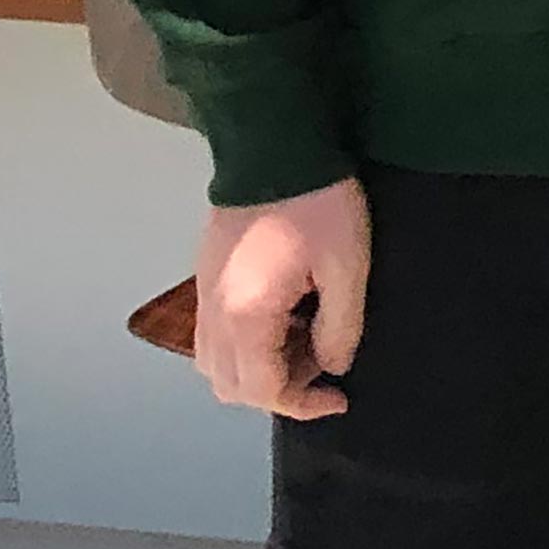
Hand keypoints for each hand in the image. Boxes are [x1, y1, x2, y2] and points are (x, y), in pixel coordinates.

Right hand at [193, 178, 368, 420]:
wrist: (274, 144)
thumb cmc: (317, 203)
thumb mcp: (347, 267)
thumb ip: (340, 327)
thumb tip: (333, 365)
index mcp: (245, 315)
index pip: (261, 391)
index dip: (303, 404)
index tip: (339, 396)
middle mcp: (212, 311)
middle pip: (229, 386)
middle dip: (278, 390)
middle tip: (322, 365)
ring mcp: (202, 292)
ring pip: (214, 363)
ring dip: (258, 369)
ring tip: (306, 340)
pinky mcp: (204, 273)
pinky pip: (213, 333)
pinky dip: (244, 344)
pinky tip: (284, 316)